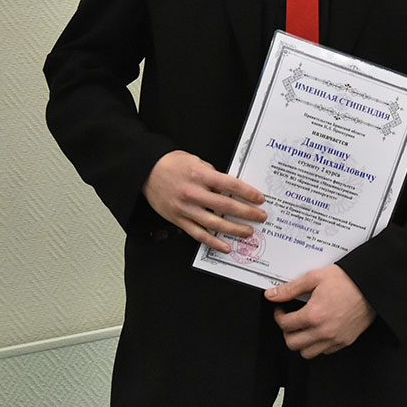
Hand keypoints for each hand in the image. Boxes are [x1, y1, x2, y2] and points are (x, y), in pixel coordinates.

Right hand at [142, 150, 264, 252]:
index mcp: (199, 175)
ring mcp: (186, 208)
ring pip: (214, 223)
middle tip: (261, 216)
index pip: (230, 185)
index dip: (247, 193)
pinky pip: (198, 234)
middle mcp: (193, 193)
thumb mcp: (195, 160)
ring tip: (248, 231)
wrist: (145, 171)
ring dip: (234, 229)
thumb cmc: (170, 163)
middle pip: (226, 206)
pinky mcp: (178, 220)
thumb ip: (212, 174)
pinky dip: (213, 242)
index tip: (259, 198)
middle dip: (247, 213)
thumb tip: (229, 187)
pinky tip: (225, 246)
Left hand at [266, 266, 375, 357]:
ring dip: (301, 342)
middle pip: (293, 343)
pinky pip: (324, 352)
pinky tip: (318, 331)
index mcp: (314, 315)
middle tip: (290, 320)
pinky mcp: (344, 342)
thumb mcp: (315, 277)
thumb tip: (272, 295)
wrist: (371, 286)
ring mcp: (335, 339)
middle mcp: (323, 331)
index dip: (279, 316)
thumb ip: (291, 288)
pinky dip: (317, 345)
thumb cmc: (346, 280)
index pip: (285, 325)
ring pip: (307, 353)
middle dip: (287, 331)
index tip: (281, 310)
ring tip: (303, 328)